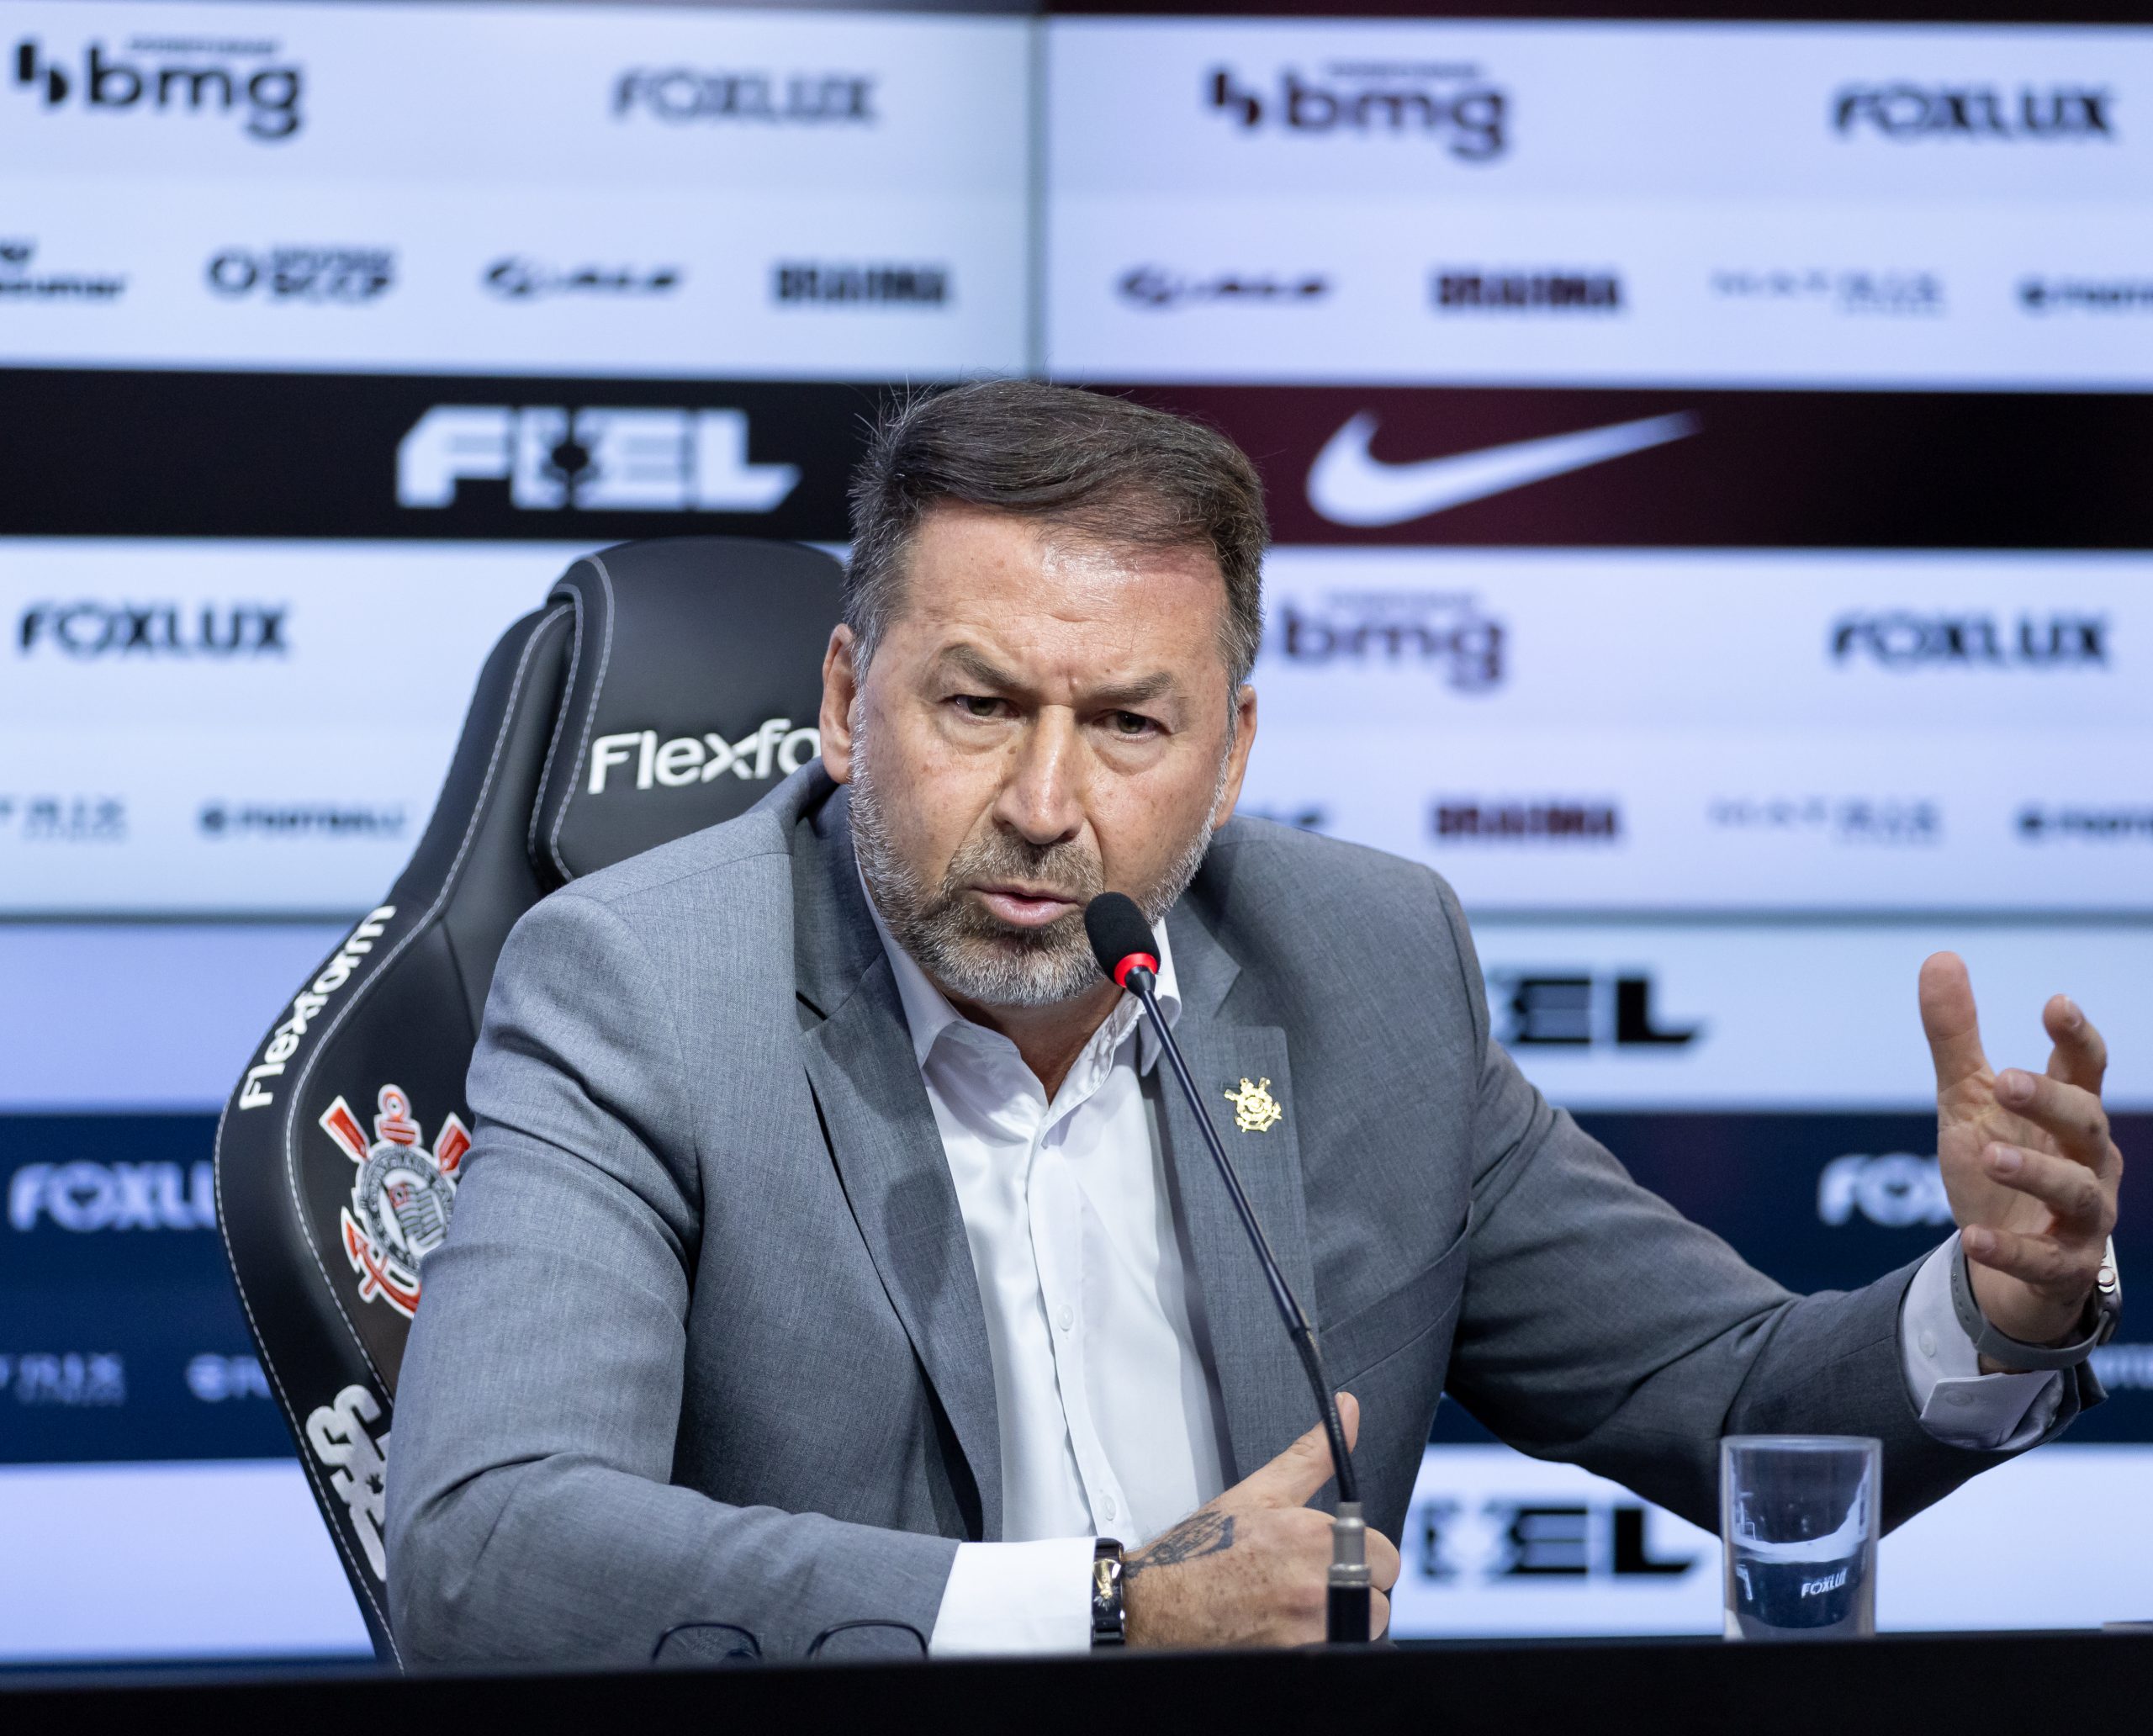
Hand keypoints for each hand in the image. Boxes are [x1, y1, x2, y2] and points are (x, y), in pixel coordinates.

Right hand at [1121, 1392, 1399, 1647]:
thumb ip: (1312, 1453)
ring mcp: (1306, 1632)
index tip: (1330, 1557)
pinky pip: (1333, 1656)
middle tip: (1304, 1585)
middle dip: (1351, 1594)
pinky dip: (1315, 1649)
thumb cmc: (1199, 1550)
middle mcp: (1316, 1587)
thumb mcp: (1259, 1492)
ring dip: (1336, 1625)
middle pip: (1377, 1604)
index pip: (1386, 1558)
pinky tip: (1281, 1633)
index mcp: (1314, 1537)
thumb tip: (1349, 1408)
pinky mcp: (1294, 1662)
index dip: (1362, 1556)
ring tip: (1291, 1611)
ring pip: (1358, 1634)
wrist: (1153, 1606)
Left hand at [1920, 952, 2122, 1353]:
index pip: (2085, 1068)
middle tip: (2006, 1081)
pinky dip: (2011, 1250)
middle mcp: (2088, 1162)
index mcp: (2067, 1114)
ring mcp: (2083, 1217)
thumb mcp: (1968, 1100)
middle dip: (2052, 1101)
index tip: (2055, 1004)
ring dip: (2035, 1172)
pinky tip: (1972, 1238)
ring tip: (1990, 1155)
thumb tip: (1941, 956)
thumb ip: (1956, 1037)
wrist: (2003, 1265)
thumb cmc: (1998, 1168)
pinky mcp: (2064, 1267)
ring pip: (2078, 1192)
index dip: (2076, 1037)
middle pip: (2086, 1124)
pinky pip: (2045, 1260)